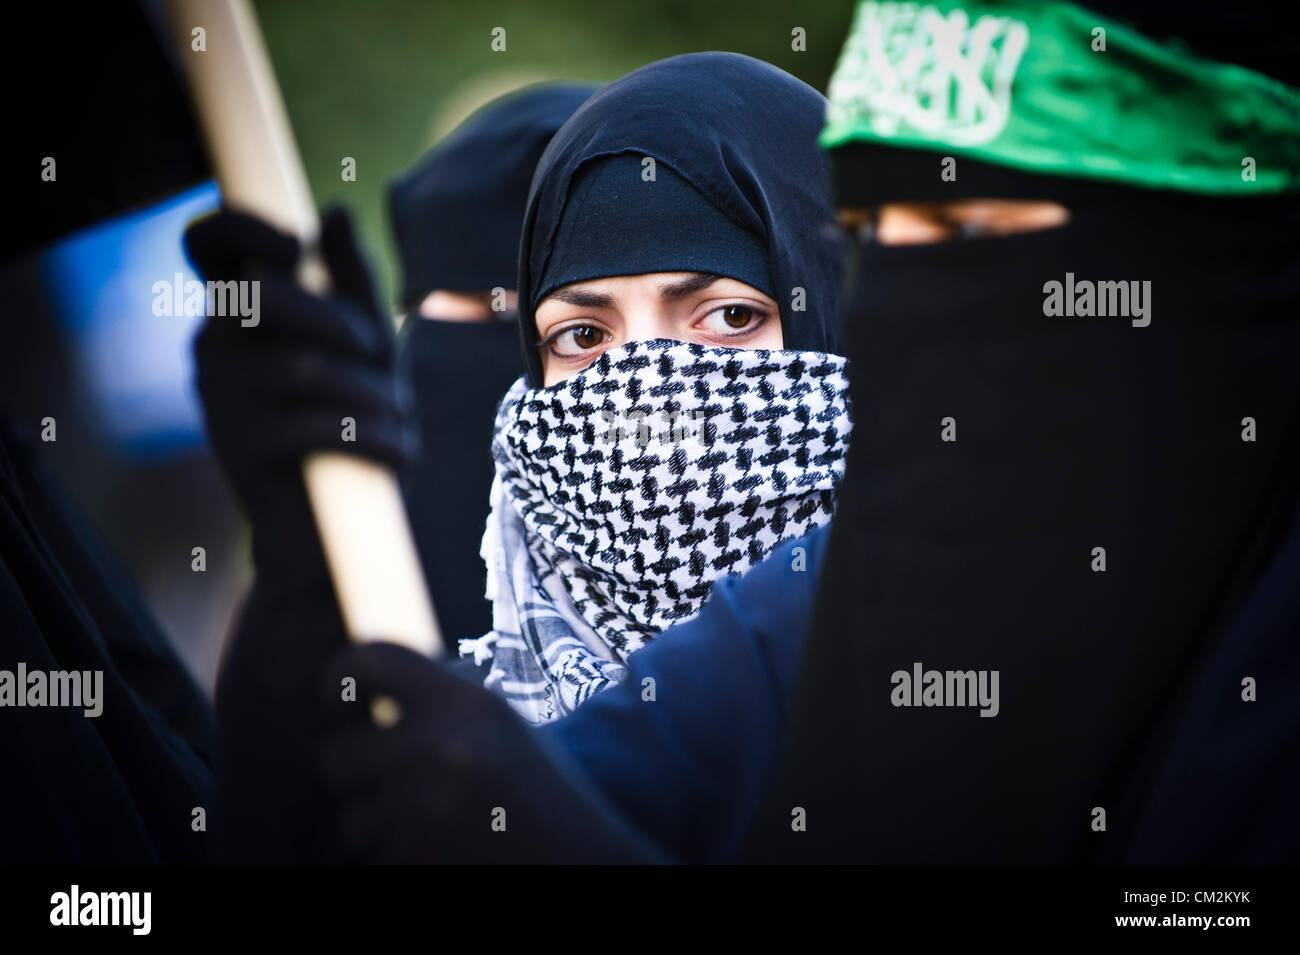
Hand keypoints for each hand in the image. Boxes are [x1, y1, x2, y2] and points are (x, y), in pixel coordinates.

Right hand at [183, 207, 415, 560]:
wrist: (336, 538)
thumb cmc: (355, 429)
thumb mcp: (368, 351)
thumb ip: (353, 282)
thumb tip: (336, 210)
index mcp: (240, 315)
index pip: (206, 244)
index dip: (239, 226)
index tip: (293, 246)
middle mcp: (213, 348)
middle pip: (265, 294)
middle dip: (342, 323)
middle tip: (377, 357)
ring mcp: (218, 399)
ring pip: (309, 368)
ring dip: (377, 397)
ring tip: (400, 424)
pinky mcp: (238, 449)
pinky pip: (319, 423)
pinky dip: (378, 439)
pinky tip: (399, 456)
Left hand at [317, 643, 666, 863]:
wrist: (579, 861)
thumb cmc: (537, 789)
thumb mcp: (498, 721)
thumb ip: (436, 696)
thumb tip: (358, 676)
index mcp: (463, 703)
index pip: (368, 662)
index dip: (337, 679)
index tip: (337, 703)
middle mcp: (438, 749)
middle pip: (337, 755)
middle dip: (357, 773)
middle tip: (392, 780)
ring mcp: (423, 812)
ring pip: (353, 817)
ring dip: (379, 822)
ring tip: (434, 820)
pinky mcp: (415, 861)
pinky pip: (373, 855)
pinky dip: (398, 854)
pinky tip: (444, 847)